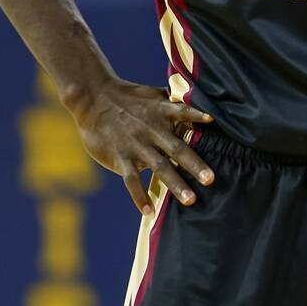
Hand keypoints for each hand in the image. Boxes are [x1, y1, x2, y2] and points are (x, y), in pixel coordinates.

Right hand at [74, 77, 215, 213]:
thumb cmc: (127, 97)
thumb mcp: (153, 95)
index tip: (212, 121)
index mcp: (161, 112)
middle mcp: (152, 130)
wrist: (93, 98)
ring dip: (175, 183)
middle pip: (177, 148)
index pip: (183, 114)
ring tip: (190, 200)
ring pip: (159, 167)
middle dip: (195, 164)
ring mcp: (137, 145)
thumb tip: (197, 109)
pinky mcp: (120, 156)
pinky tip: (148, 210)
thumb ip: (173, 104)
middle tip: (211, 179)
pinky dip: (139, 195)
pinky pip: (131, 179)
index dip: (197, 117)